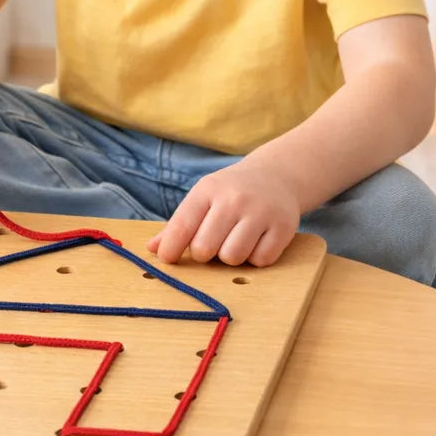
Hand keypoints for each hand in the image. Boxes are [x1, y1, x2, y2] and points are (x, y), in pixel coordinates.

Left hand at [146, 161, 300, 266]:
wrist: (277, 175)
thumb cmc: (231, 192)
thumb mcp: (203, 198)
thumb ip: (178, 225)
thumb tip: (152, 249)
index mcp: (208, 190)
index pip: (182, 226)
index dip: (170, 249)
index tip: (168, 259)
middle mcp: (233, 199)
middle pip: (204, 249)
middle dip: (204, 254)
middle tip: (211, 245)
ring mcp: (260, 212)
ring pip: (232, 257)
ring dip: (230, 258)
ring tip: (234, 241)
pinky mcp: (283, 227)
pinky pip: (260, 260)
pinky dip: (255, 258)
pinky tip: (256, 241)